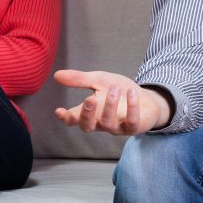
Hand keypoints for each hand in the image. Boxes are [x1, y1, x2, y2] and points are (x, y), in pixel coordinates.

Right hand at [54, 70, 171, 134]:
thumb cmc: (119, 90)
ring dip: (110, 106)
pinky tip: (131, 92)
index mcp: (91, 112)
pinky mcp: (134, 127)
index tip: (59, 111)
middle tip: (90, 99)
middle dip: (87, 114)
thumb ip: (80, 79)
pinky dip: (132, 107)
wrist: (146, 97)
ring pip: (108, 123)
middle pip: (88, 126)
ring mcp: (118, 127)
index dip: (66, 117)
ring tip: (114, 89)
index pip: (74, 119)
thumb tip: (57, 75)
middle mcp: (101, 122)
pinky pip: (131, 122)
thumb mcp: (99, 80)